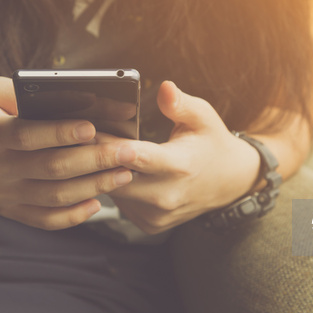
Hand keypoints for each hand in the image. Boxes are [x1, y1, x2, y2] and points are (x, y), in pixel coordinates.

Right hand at [0, 77, 133, 229]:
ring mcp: (2, 194)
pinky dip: (73, 215)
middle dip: (95, 160)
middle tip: (128, 151)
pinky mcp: (9, 210)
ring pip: (54, 197)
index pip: (27, 135)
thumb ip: (25, 93)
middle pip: (51, 168)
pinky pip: (45, 220)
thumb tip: (75, 98)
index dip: (60, 132)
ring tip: (124, 174)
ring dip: (94, 186)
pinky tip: (98, 202)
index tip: (92, 127)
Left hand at [107, 81, 261, 234]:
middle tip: (83, 136)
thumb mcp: (203, 117)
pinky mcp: (149, 224)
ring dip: (104, 172)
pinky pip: (121, 204)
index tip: (92, 134)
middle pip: (117, 178)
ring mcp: (157, 215)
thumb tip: (165, 88)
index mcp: (181, 166)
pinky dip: (115, 186)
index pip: (141, 159)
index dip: (115, 147)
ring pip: (114, 192)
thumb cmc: (211, 144)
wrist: (229, 182)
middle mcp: (168, 196)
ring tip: (97, 150)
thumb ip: (180, 104)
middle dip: (98, 157)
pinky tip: (116, 169)